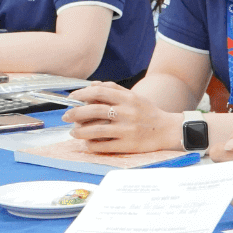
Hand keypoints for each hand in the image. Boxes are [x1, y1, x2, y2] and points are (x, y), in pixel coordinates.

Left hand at [63, 84, 181, 152]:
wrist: (167, 130)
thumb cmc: (147, 112)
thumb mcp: (134, 96)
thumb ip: (114, 89)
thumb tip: (91, 86)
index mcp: (128, 98)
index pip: (99, 92)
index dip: (82, 94)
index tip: (72, 98)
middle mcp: (127, 113)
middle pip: (94, 111)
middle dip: (75, 113)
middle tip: (66, 116)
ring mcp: (127, 130)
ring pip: (96, 130)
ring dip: (80, 131)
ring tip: (73, 132)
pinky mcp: (127, 145)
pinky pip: (103, 145)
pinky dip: (91, 144)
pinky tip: (86, 143)